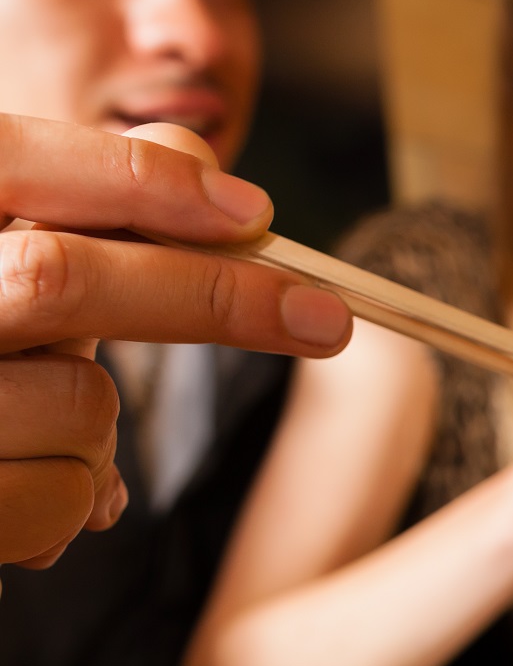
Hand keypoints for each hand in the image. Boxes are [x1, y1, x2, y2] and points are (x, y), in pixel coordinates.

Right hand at [0, 117, 351, 567]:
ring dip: (106, 432)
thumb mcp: (20, 267)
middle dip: (212, 297)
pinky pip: (64, 499)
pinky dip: (80, 504)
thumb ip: (101, 210)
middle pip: (56, 277)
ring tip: (43, 436)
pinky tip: (26, 490)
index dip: (132, 179)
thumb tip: (204, 171)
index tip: (252, 214)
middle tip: (327, 320)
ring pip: (81, 405)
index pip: (13, 160)